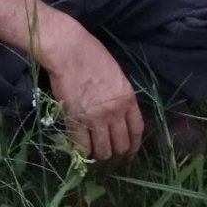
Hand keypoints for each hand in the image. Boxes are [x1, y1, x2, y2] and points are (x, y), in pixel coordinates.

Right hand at [47, 31, 143, 160]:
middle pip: (121, 145)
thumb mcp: (117, 75)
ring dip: (100, 154)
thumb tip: (119, 114)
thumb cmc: (92, 56)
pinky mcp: (76, 122)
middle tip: (109, 152)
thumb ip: (120, 96)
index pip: (137, 130)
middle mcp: (115, 112)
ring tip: (95, 152)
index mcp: (128, 99)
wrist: (69, 52)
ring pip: (103, 150)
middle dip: (116, 152)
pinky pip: (83, 147)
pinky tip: (81, 149)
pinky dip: (82, 152)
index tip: (129, 150)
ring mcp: (95, 119)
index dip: (133, 144)